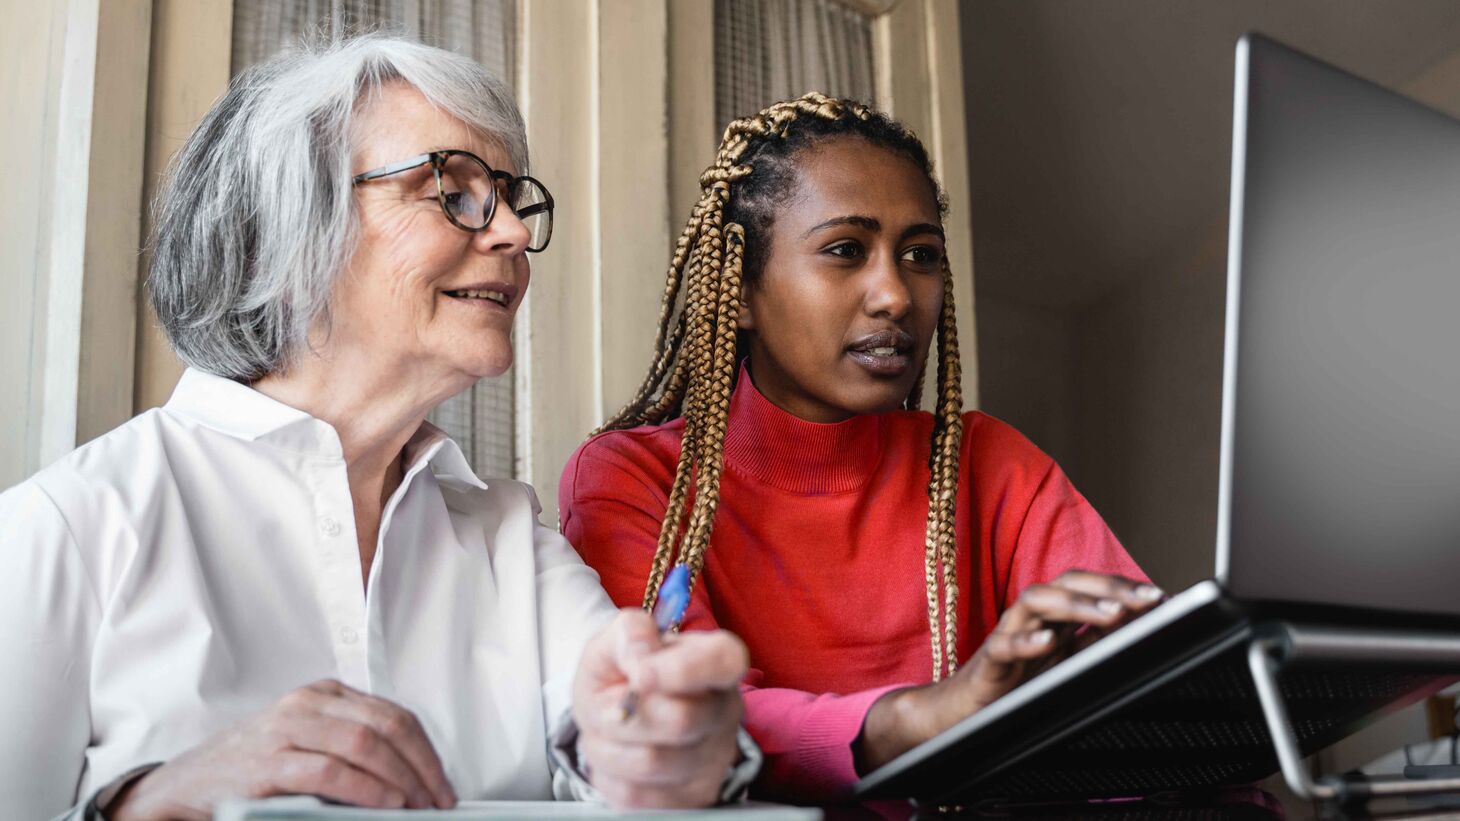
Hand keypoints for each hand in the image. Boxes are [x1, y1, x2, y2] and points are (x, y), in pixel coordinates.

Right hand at [110, 679, 455, 820]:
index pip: (394, 715)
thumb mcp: (306, 744)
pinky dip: (367, 789)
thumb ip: (351, 749)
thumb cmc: (249, 770)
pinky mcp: (268, 762)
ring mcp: (286, 729)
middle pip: (387, 726)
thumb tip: (410, 778)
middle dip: (423, 767)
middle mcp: (307, 704)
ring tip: (419, 807)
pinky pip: (331, 771)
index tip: (443, 784)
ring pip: (365, 744)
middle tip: (439, 801)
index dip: (426, 752)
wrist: (182, 787)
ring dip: (402, 780)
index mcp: (324, 695)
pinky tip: (387, 805)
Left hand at [573, 609, 747, 807]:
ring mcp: (716, 757)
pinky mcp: (695, 796)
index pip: (724, 661)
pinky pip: (640, 795)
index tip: (639, 676)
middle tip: (614, 703)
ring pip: (653, 761)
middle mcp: (726, 709)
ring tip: (613, 731)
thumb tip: (641, 657)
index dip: (681, 671)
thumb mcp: (616, 640)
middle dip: (628, 712)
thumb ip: (629, 633)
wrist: (618, 713)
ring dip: (612, 747)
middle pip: (681, 719)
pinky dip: (612, 776)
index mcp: (716, 659)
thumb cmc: (623, 671)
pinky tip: (620, 755)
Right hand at [858, 571, 1162, 771]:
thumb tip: (1140, 632)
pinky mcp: (988, 661)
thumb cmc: (1017, 686)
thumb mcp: (1066, 666)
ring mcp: (1008, 634)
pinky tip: (1049, 643)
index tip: (1160, 597)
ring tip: (1112, 614)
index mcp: (1053, 617)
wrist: (963, 712)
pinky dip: (1027, 641)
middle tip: (1147, 600)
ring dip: (1076, 605)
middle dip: (1108, 587)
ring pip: (1035, 602)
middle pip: (1066, 583)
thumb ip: (1095, 646)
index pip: (1088, 587)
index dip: (1122, 587)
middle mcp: (1031, 617)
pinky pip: (1004, 645)